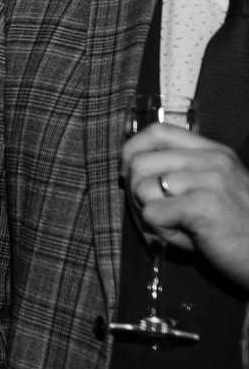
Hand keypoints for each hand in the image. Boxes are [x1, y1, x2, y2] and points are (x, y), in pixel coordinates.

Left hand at [126, 124, 248, 286]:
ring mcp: (210, 180)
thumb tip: (130, 166)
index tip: (130, 174)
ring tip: (180, 225)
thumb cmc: (238, 228)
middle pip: (140, 162)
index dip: (133, 150)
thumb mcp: (213, 188)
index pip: (159, 131)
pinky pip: (152, 213)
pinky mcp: (204, 206)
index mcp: (214, 152)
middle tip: (160, 213)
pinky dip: (162, 231)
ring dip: (152, 214)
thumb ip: (182, 172)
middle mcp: (213, 160)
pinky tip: (189, 237)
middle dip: (137, 192)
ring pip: (142, 189)